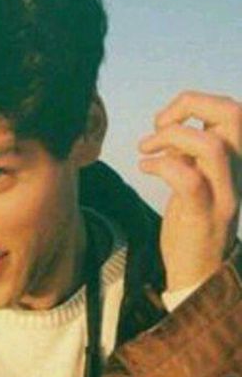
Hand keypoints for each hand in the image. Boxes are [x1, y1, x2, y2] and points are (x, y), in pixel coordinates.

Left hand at [139, 90, 241, 291]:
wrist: (201, 274)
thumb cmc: (194, 224)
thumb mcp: (197, 179)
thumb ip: (190, 154)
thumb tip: (170, 129)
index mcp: (236, 162)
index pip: (235, 111)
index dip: (198, 102)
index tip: (166, 118)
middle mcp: (238, 174)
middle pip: (234, 115)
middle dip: (190, 104)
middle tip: (158, 123)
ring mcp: (224, 195)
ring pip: (212, 146)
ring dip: (170, 137)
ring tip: (146, 148)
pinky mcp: (204, 215)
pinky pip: (188, 180)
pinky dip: (160, 165)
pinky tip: (144, 167)